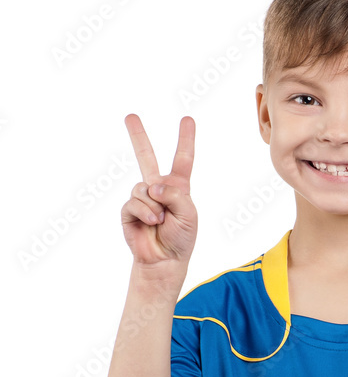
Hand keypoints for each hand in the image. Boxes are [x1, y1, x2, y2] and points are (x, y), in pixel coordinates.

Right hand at [121, 114, 197, 269]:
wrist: (165, 260)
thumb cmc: (181, 238)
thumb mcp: (189, 214)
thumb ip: (174, 194)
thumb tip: (152, 186)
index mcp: (177, 187)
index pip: (182, 159)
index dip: (185, 139)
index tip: (187, 119)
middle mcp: (158, 189)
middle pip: (146, 157)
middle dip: (137, 136)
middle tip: (130, 116)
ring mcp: (142, 198)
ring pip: (142, 188)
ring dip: (154, 207)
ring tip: (161, 222)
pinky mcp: (129, 210)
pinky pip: (134, 202)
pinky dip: (145, 213)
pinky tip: (151, 223)